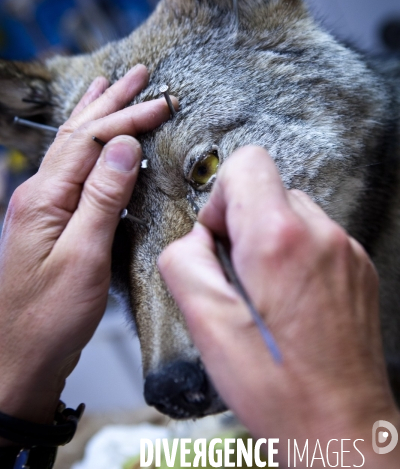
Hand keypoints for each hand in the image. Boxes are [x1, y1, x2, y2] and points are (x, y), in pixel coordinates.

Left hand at [0, 65, 175, 427]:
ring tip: (111, 86)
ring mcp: (42, 207)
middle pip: (77, 133)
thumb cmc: (48, 318)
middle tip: (138, 75)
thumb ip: (102, 197)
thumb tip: (124, 146)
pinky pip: (72, 169)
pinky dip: (89, 144)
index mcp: (44, 198)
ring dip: (96, 115)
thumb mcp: (84, 257)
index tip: (160, 104)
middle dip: (111, 101)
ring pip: (72, 147)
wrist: (18, 359)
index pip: (90, 140)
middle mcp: (38, 195)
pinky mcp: (51, 222)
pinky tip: (96, 141)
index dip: (126, 118)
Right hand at [159, 146, 399, 466]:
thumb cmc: (281, 389)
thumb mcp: (207, 327)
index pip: (247, 163)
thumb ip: (183, 263)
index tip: (219, 235)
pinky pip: (316, 236)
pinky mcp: (358, 266)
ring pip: (292, 210)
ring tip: (264, 289)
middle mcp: (322, 236)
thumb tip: (193, 238)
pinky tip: (288, 298)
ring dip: (269, 238)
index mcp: (279, 241)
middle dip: (243, 221)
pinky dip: (295, 254)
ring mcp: (346, 250)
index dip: (220, 196)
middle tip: (238, 271)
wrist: (343, 427)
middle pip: (268, 187)